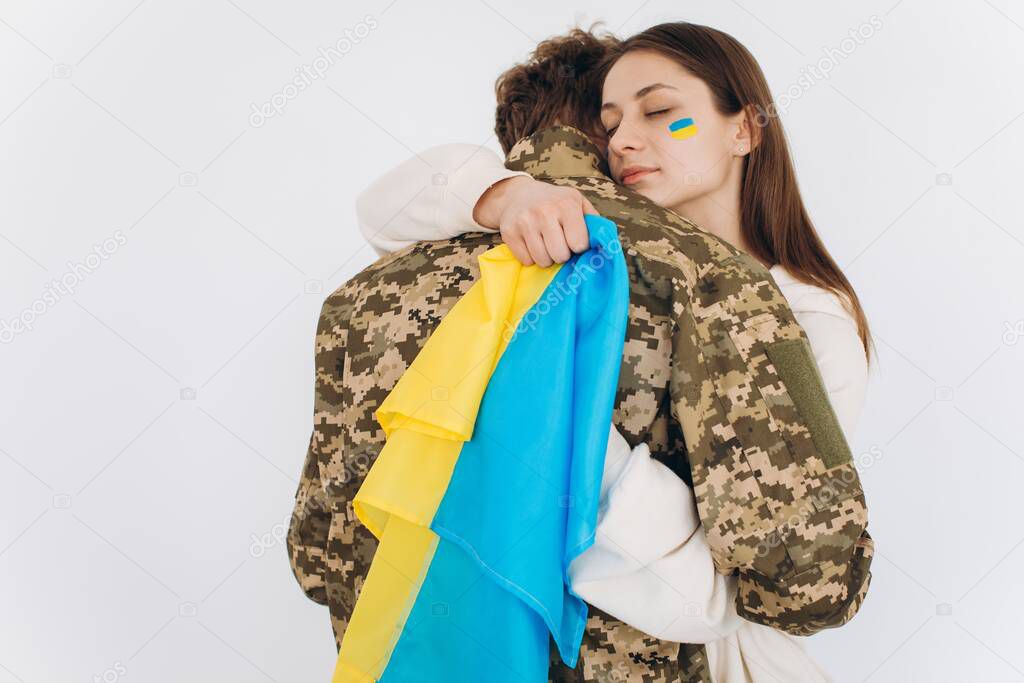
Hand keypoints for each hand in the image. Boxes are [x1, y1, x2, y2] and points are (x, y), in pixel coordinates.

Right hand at [472, 176, 596, 266]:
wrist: (518, 194)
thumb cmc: (555, 202)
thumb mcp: (577, 202)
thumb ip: (594, 221)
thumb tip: (606, 243)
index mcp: (566, 204)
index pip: (579, 244)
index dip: (579, 246)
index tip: (575, 240)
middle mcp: (544, 212)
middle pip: (560, 255)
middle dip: (562, 254)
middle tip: (559, 243)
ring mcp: (524, 222)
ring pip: (542, 261)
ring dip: (547, 257)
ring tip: (546, 244)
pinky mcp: (509, 232)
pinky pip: (526, 261)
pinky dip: (531, 257)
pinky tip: (531, 243)